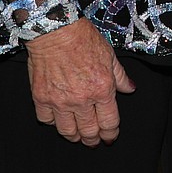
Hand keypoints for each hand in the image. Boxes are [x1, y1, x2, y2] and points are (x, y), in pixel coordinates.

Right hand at [26, 18, 135, 145]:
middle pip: (89, 132)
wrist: (56, 30)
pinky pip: (47, 121)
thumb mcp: (109, 55)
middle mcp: (82, 99)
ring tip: (78, 135)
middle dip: (93, 140)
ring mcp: (60, 101)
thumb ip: (121, 76)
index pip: (109, 122)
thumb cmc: (83, 38)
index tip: (110, 136)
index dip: (111, 133)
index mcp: (102, 89)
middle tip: (94, 141)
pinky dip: (53, 123)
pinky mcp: (41, 98)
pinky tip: (58, 119)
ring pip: (67, 132)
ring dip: (74, 136)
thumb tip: (130, 89)